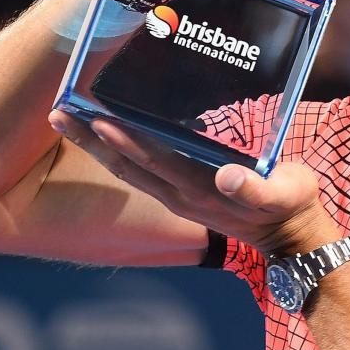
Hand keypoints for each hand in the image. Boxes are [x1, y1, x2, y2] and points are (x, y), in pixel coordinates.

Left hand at [48, 109, 343, 255]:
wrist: (291, 236)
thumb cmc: (291, 204)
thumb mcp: (285, 193)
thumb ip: (256, 187)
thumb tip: (227, 176)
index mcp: (201, 189)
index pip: (154, 160)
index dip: (125, 140)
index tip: (96, 118)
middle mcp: (180, 194)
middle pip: (126, 164)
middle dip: (91, 139)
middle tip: (58, 112)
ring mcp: (177, 196)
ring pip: (126, 169)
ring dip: (94, 145)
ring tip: (66, 120)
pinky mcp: (180, 194)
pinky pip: (139, 171)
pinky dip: (115, 151)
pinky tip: (102, 135)